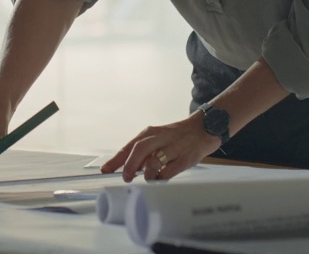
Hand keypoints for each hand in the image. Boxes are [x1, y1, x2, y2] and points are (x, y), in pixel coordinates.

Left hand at [99, 111, 220, 182]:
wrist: (203, 128)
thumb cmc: (177, 136)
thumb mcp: (157, 138)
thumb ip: (144, 152)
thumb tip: (130, 168)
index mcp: (150, 133)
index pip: (128, 147)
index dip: (116, 160)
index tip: (105, 170)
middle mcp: (160, 138)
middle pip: (139, 150)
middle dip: (129, 166)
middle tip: (126, 178)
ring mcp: (173, 148)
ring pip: (154, 160)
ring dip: (146, 173)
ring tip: (146, 179)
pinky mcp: (185, 158)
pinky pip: (169, 171)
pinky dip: (162, 178)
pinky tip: (160, 180)